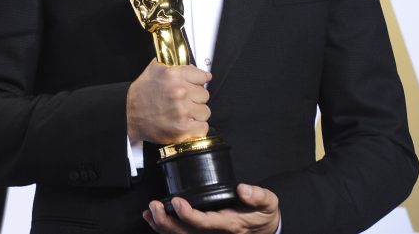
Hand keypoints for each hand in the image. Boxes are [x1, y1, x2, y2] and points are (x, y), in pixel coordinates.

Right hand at [127, 59, 210, 144]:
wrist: (128, 115)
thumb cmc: (141, 94)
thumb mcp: (154, 69)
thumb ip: (174, 64)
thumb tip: (194, 67)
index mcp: (173, 75)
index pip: (202, 76)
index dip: (198, 81)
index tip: (196, 85)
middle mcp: (179, 92)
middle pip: (204, 95)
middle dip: (195, 98)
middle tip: (184, 100)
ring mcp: (182, 111)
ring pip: (205, 111)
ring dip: (196, 113)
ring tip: (183, 112)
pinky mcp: (183, 129)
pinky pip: (203, 127)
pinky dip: (195, 127)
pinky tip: (185, 123)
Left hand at [144, 184, 279, 233]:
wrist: (266, 229)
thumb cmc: (263, 215)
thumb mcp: (268, 202)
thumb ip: (258, 195)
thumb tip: (242, 189)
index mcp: (230, 224)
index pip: (205, 223)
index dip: (189, 215)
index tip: (177, 201)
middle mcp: (216, 233)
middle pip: (186, 233)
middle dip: (167, 222)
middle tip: (155, 206)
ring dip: (162, 226)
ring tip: (150, 212)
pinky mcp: (202, 233)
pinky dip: (164, 228)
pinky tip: (152, 219)